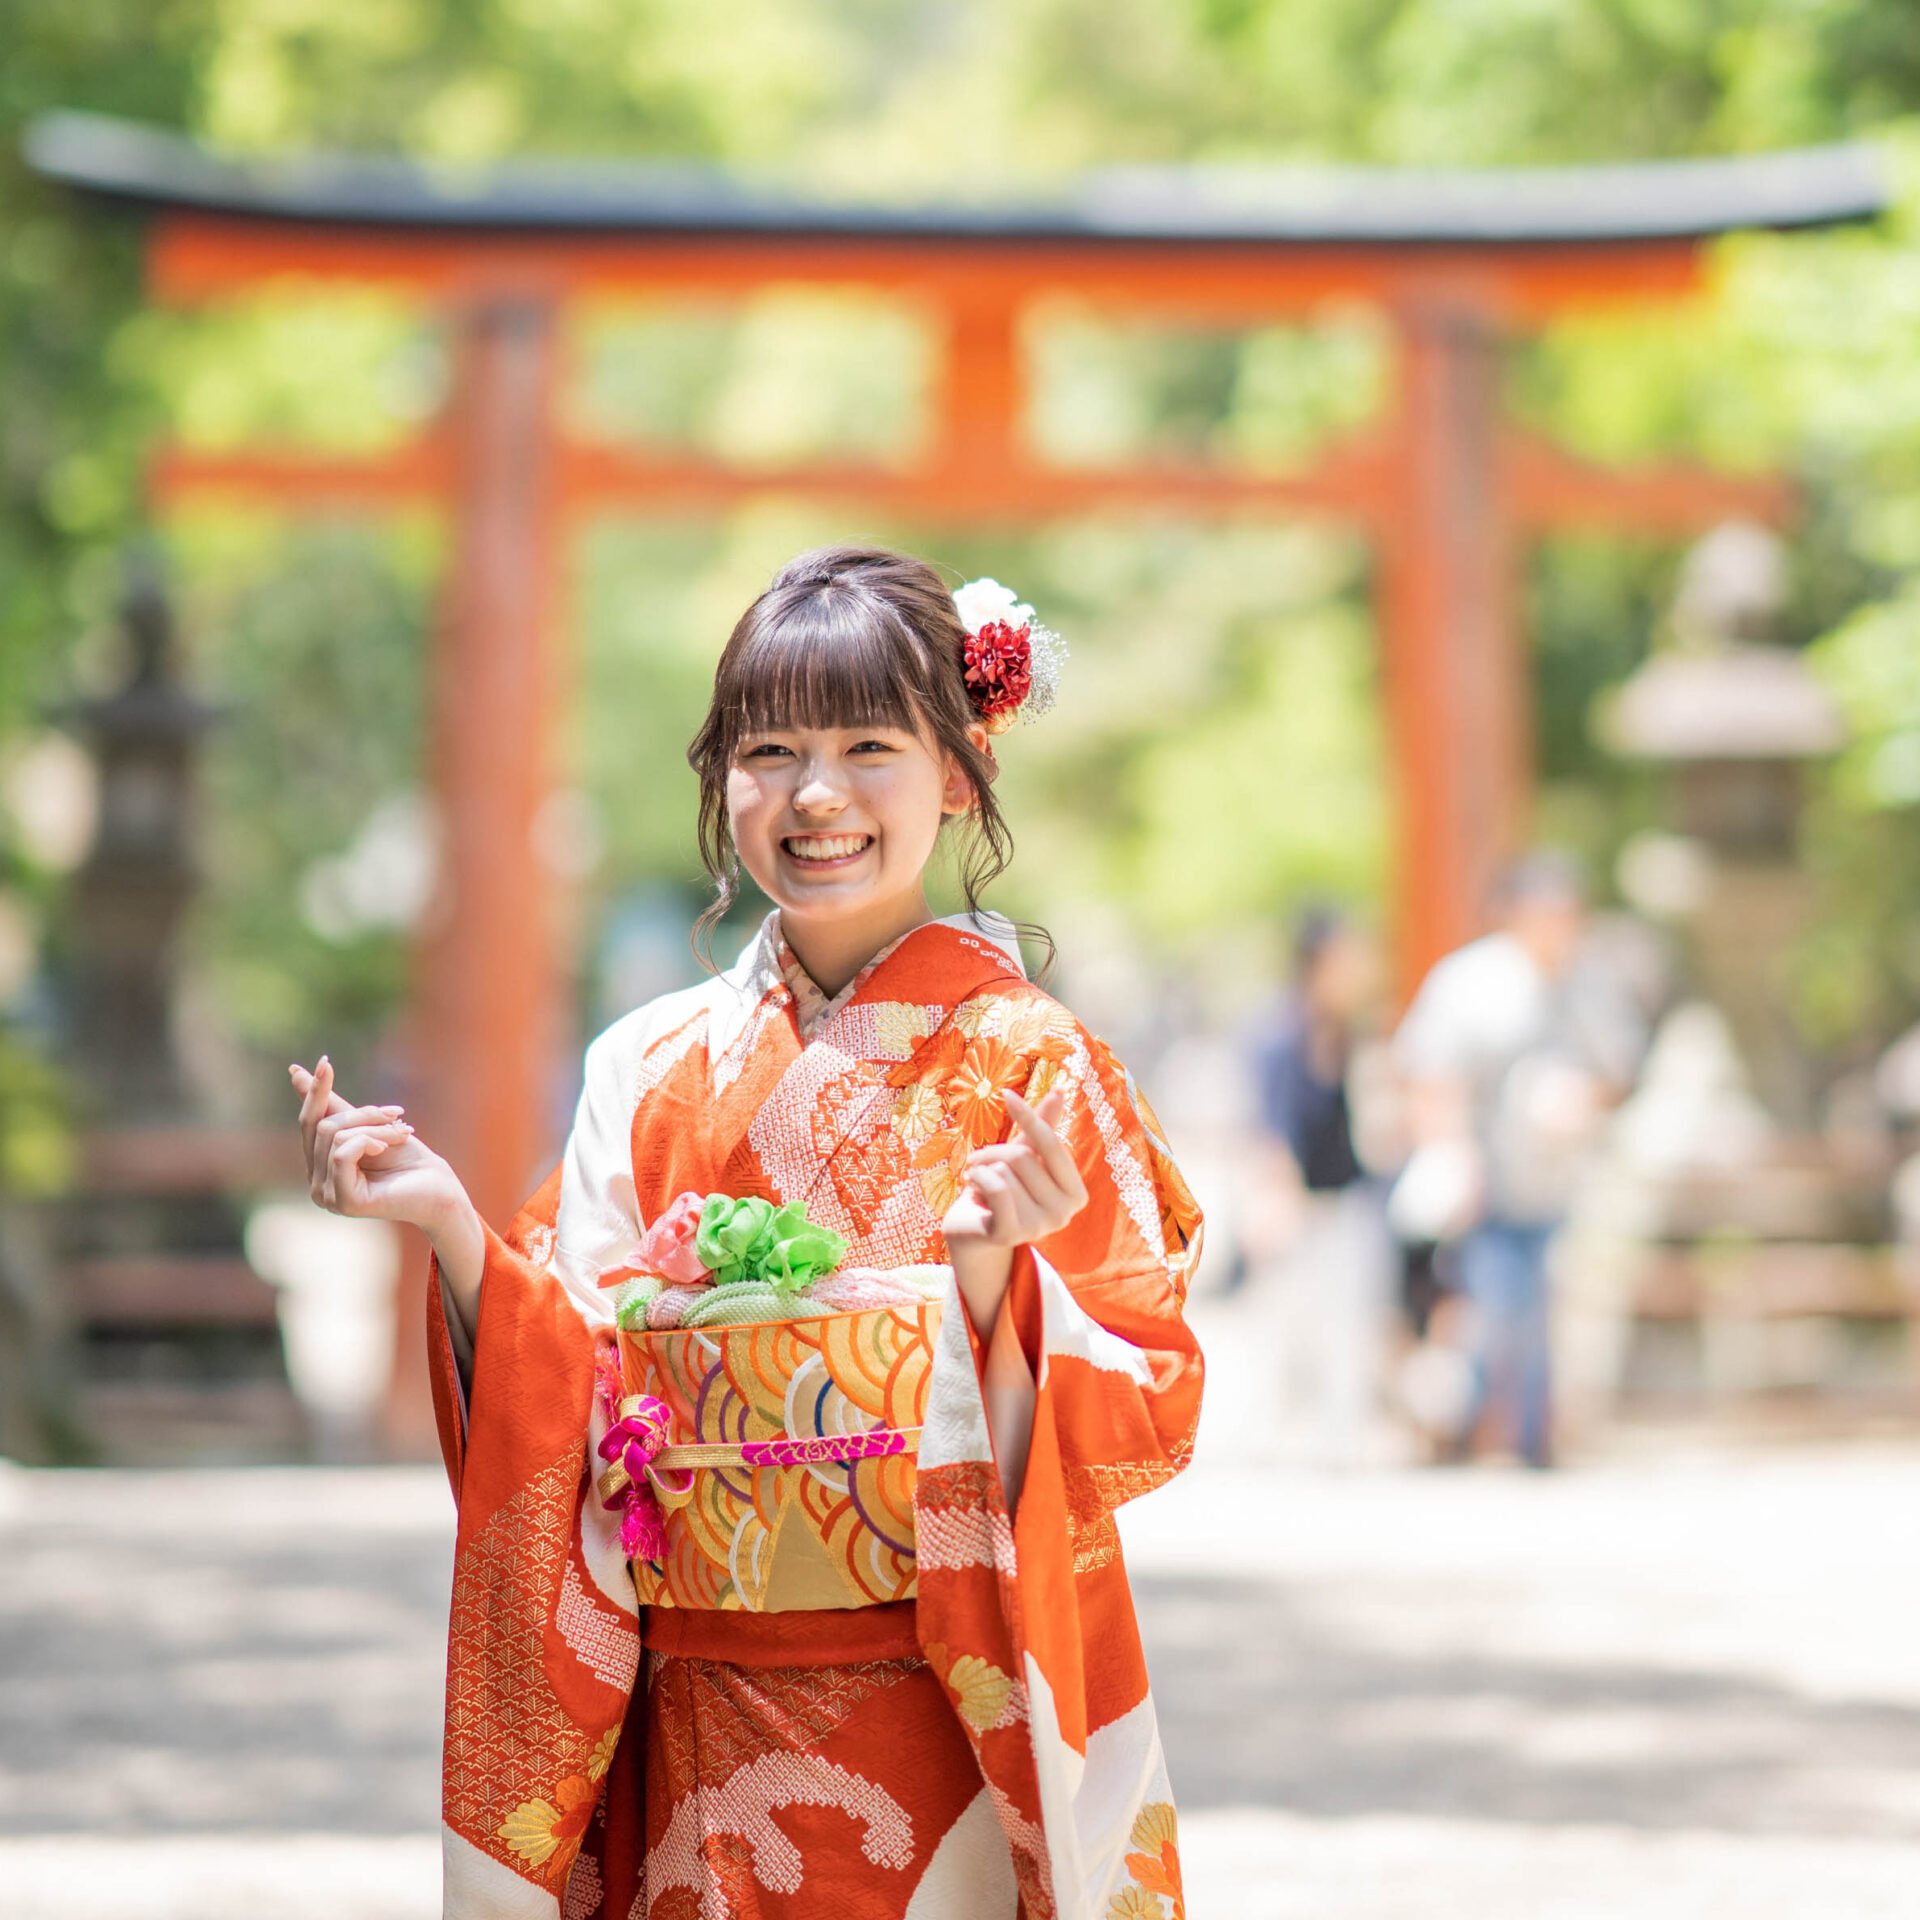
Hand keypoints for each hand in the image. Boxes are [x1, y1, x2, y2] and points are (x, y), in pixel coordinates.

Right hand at [290, 1058, 467, 1236]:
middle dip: (363, 1113)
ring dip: (374, 1128)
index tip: (324, 1062)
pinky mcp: (343, 1201)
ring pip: (334, 1136)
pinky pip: (342, 1153)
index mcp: (320, 1166)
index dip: (316, 1092)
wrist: (439, 1187)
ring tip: (400, 1134)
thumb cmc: (407, 1158)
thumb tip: (295, 1072)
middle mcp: (317, 1184)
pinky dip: (368, 1142)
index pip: (308, 1122)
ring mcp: (327, 1196)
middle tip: (396, 1114)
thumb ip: (333, 1105)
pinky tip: (385, 1149)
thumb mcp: (368, 1125)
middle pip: (323, 1126)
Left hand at [943, 1087, 1087, 1250]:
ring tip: (980, 1185)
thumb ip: (1043, 1127)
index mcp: (1076, 1192)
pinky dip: (976, 1178)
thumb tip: (1061, 1090)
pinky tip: (972, 1186)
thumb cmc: (1001, 1189)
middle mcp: (1065, 1213)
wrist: (972, 1231)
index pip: (1052, 1144)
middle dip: (995, 1154)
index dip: (1028, 1117)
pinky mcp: (1012, 1234)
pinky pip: (995, 1187)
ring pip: (1005, 1171)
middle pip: (1023, 1157)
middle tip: (983, 1165)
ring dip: (982, 1170)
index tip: (1007, 1093)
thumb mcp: (1024, 1155)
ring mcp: (1040, 1226)